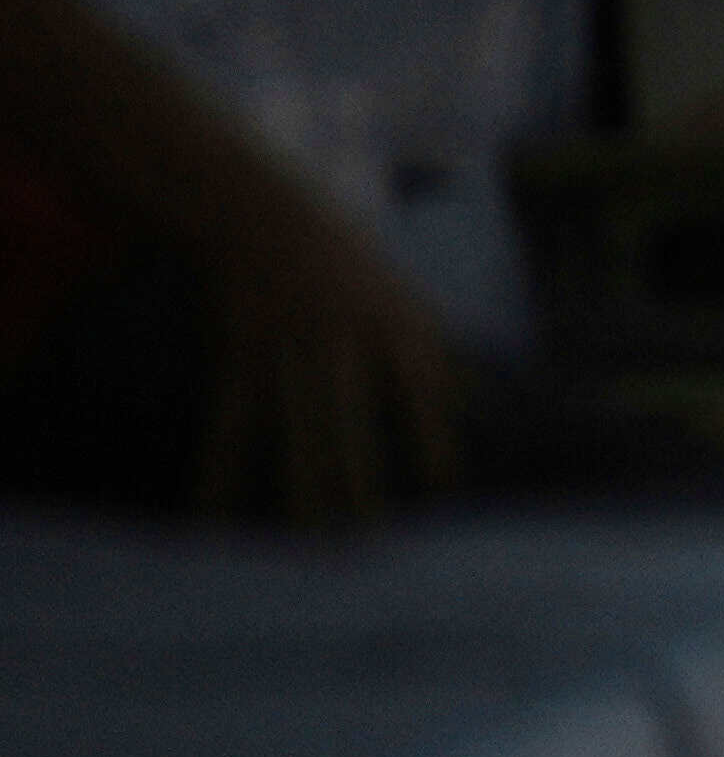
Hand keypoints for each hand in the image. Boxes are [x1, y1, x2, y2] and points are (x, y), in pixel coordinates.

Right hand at [183, 181, 460, 529]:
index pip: (420, 388)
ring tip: (310, 539)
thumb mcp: (406, 298)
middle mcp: (342, 337)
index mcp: (393, 322)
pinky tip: (213, 512)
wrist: (269, 215)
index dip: (431, 435)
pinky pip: (230, 421)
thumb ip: (435, 352)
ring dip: (301, 485)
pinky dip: (220, 468)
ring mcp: (288, 345)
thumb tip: (476, 401)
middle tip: (368, 540)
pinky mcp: (240, 355)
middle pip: (349, 420)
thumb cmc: (352, 266)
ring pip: (293, 427)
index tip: (441, 488)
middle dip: (357, 479)